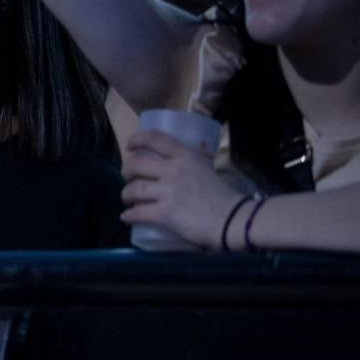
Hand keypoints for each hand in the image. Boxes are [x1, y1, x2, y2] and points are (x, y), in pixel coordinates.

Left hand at [120, 129, 250, 249]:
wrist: (234, 220)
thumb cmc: (225, 195)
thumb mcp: (208, 167)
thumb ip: (195, 160)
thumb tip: (186, 153)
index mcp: (185, 156)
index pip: (155, 138)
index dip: (137, 139)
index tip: (130, 145)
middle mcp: (173, 170)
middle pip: (135, 164)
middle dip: (126, 171)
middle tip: (128, 178)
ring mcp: (168, 192)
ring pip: (133, 189)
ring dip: (126, 195)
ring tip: (129, 199)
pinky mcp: (165, 213)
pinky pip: (138, 213)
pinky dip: (129, 215)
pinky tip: (127, 217)